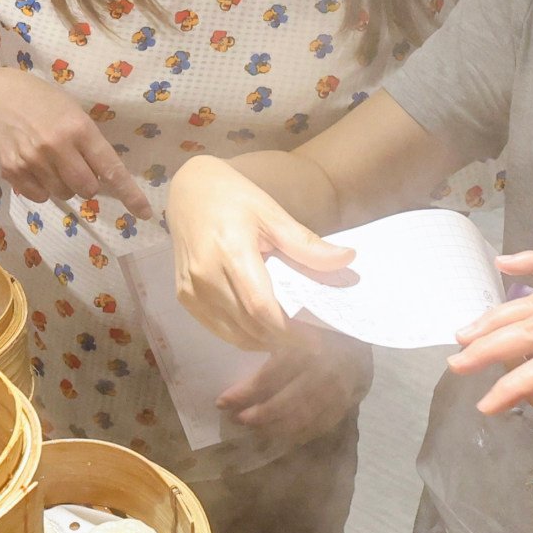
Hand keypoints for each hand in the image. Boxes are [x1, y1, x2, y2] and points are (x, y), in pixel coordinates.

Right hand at [0, 69, 144, 211]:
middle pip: (88, 189)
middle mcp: (57, 146)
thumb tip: (106, 180)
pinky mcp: (13, 172)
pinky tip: (33, 166)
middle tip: (76, 167)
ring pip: (64, 194)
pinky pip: (40, 197)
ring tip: (50, 162)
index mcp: (79, 128)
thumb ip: (89, 143)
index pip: (111, 169)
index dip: (130, 194)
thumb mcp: (72, 112)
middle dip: (88, 184)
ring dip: (64, 185)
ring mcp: (33, 161)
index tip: (145, 213)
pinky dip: (42, 188)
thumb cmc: (43, 103)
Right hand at [164, 153, 346, 352]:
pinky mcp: (184, 296)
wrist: (188, 191)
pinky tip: (262, 329)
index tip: (317, 342)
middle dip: (282, 340)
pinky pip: (218, 328)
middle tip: (309, 342)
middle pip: (249, 325)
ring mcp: (191, 289)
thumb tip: (348, 259)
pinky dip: (243, 336)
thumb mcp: (272, 214)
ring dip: (263, 342)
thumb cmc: (234, 198)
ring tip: (289, 337)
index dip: (290, 331)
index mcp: (230, 252)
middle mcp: (206, 276)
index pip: (261, 306)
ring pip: (233, 334)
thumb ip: (306, 243)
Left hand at [221, 318, 369, 441]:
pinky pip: (319, 426)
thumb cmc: (319, 323)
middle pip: (284, 404)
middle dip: (257, 416)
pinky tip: (279, 434)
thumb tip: (238, 335)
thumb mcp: (293, 320)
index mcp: (307, 348)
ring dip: (273, 428)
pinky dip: (297, 434)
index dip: (244, 393)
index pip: (270, 377)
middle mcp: (323, 373)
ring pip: (301, 420)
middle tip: (236, 420)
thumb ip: (270, 330)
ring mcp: (338, 393)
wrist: (364, 332)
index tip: (222, 401)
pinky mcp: (346, 405)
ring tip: (253, 429)